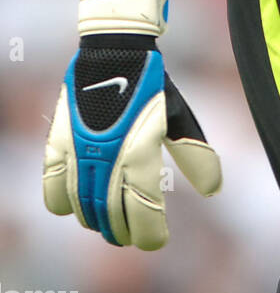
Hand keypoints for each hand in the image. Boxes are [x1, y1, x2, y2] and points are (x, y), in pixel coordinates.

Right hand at [43, 0, 221, 248]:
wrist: (114, 52)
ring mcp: (78, 154)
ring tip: (108, 223)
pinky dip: (65, 205)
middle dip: (124, 233)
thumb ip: (194, 154)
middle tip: (132, 236)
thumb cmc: (151, 85)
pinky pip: (53, 192)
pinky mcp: (58, 146)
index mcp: (140, 153)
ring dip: (97, 222)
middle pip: (111, 218)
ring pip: (82, 211)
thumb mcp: (178, 118)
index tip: (156, 240)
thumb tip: (213, 189)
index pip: (142, 214)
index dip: (150, 235)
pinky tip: (78, 203)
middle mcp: (107, 159)